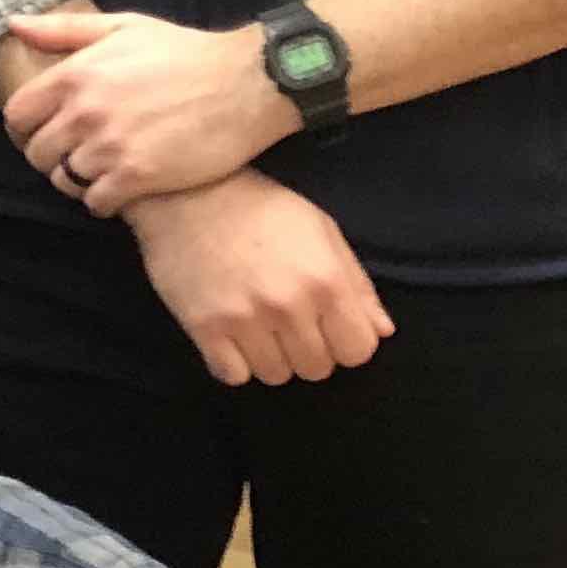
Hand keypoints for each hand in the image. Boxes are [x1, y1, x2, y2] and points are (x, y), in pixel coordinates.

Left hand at [0, 9, 293, 214]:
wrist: (248, 83)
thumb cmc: (186, 53)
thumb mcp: (123, 27)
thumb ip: (63, 30)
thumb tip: (14, 24)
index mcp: (75, 75)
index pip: (17, 115)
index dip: (23, 129)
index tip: (41, 133)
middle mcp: (85, 112)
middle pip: (36, 153)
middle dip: (50, 156)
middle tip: (73, 154)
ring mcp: (110, 147)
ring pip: (63, 180)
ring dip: (75, 180)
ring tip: (97, 170)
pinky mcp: (138, 177)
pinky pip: (95, 203)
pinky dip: (101, 200)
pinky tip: (119, 188)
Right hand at [121, 172, 391, 385]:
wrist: (185, 192)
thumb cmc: (260, 207)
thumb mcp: (321, 230)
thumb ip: (357, 284)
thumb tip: (382, 331)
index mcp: (325, 280)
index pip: (358, 351)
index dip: (347, 341)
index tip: (328, 326)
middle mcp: (288, 305)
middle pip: (317, 368)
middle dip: (309, 350)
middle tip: (289, 323)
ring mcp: (244, 319)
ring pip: (276, 376)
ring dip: (271, 357)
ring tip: (258, 326)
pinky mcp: (204, 327)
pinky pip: (233, 375)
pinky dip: (234, 363)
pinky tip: (230, 335)